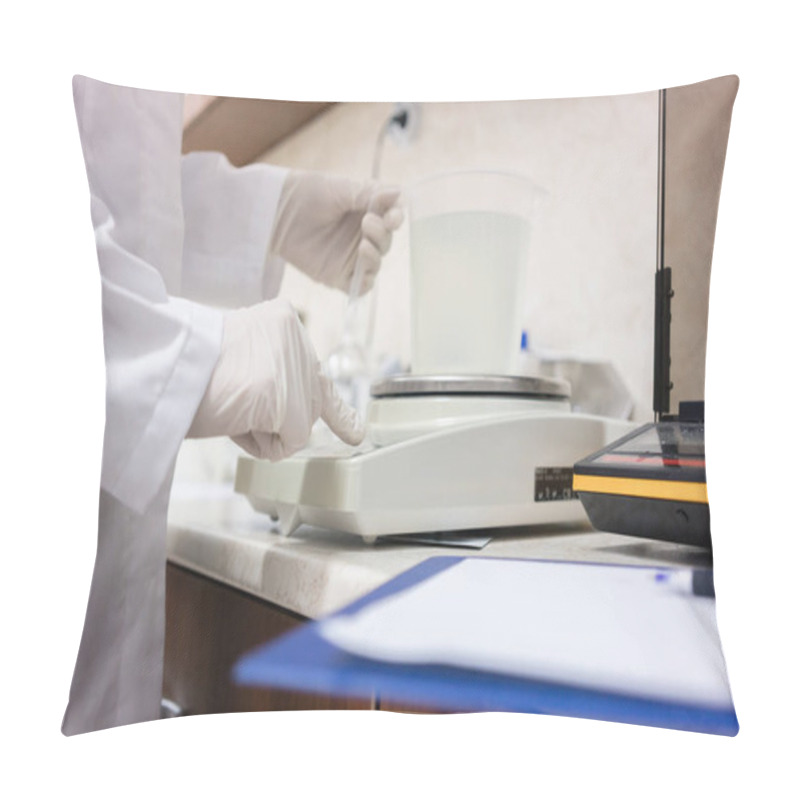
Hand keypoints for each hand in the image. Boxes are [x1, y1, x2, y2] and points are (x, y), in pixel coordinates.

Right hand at [188, 299, 363, 458]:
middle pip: (308, 402)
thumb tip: (315, 420)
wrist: (162, 365)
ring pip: (299, 426)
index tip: (357, 433)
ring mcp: (295, 369)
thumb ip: (274, 372)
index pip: (312, 368)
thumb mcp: (241, 357)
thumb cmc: (189, 368)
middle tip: (239, 401)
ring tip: (230, 404)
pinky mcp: (289, 402)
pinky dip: (260, 444)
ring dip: (264, 429)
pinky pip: (287, 444)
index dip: (328, 405)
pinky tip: (236, 418)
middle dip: (283, 417)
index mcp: (282, 319)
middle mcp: (297, 337)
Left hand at [270, 170, 403, 294]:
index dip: (397, 219)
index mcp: (366, 211)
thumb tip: (399, 193)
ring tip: (363, 245)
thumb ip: (370, 194)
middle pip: (386, 242)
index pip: (391, 218)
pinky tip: (361, 268)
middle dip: (382, 234)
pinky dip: (366, 281)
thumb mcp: (342, 188)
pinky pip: (360, 287)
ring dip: (376, 256)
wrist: (277, 211)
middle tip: (368, 223)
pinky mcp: (338, 276)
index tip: (393, 218)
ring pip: (377, 264)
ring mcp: (351, 257)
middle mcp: (362, 235)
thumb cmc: (308, 193)